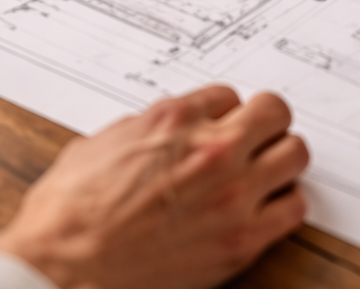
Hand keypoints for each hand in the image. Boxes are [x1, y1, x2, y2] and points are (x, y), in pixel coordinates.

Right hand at [0, 86, 308, 288]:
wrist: (64, 264)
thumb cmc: (71, 210)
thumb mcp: (104, 142)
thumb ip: (150, 129)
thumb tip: (169, 129)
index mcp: (175, 119)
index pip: (229, 94)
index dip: (223, 112)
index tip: (219, 125)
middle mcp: (211, 151)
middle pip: (275, 113)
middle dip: (264, 124)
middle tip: (255, 139)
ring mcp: (232, 196)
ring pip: (295, 155)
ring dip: (280, 160)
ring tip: (264, 172)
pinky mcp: (241, 240)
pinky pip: (294, 208)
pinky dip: (284, 204)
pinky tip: (265, 208)